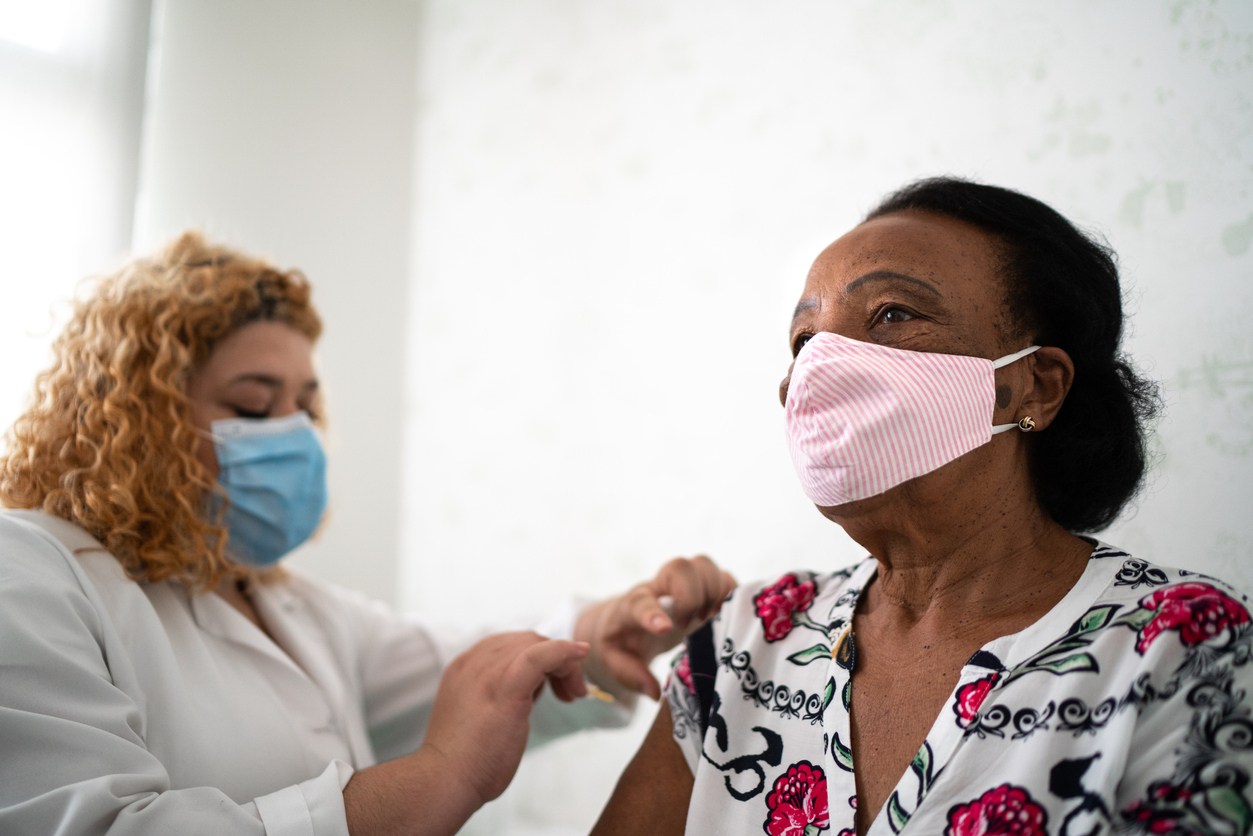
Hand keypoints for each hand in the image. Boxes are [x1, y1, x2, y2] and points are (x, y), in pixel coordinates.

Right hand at [344, 632, 587, 835]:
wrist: (444, 781)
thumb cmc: (466, 760)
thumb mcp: (481, 715)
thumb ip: (501, 694)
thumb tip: (533, 689)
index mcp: (465, 667)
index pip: (510, 644)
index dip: (538, 656)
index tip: (554, 684)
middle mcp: (474, 662)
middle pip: (527, 640)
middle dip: (555, 659)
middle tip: (571, 693)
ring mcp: (488, 672)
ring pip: (536, 644)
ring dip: (564, 663)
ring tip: (573, 694)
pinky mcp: (505, 687)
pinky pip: (541, 655)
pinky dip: (564, 650)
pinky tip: (580, 654)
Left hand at [576, 555, 735, 700]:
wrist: (629, 618)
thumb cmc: (623, 639)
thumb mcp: (615, 659)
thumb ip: (630, 674)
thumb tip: (654, 693)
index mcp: (633, 604)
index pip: (640, 602)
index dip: (653, 614)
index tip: (665, 629)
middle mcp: (660, 587)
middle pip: (679, 568)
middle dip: (691, 596)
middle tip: (688, 625)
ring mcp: (684, 583)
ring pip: (703, 566)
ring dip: (713, 591)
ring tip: (707, 619)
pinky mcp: (705, 587)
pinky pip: (725, 576)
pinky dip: (731, 592)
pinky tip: (725, 615)